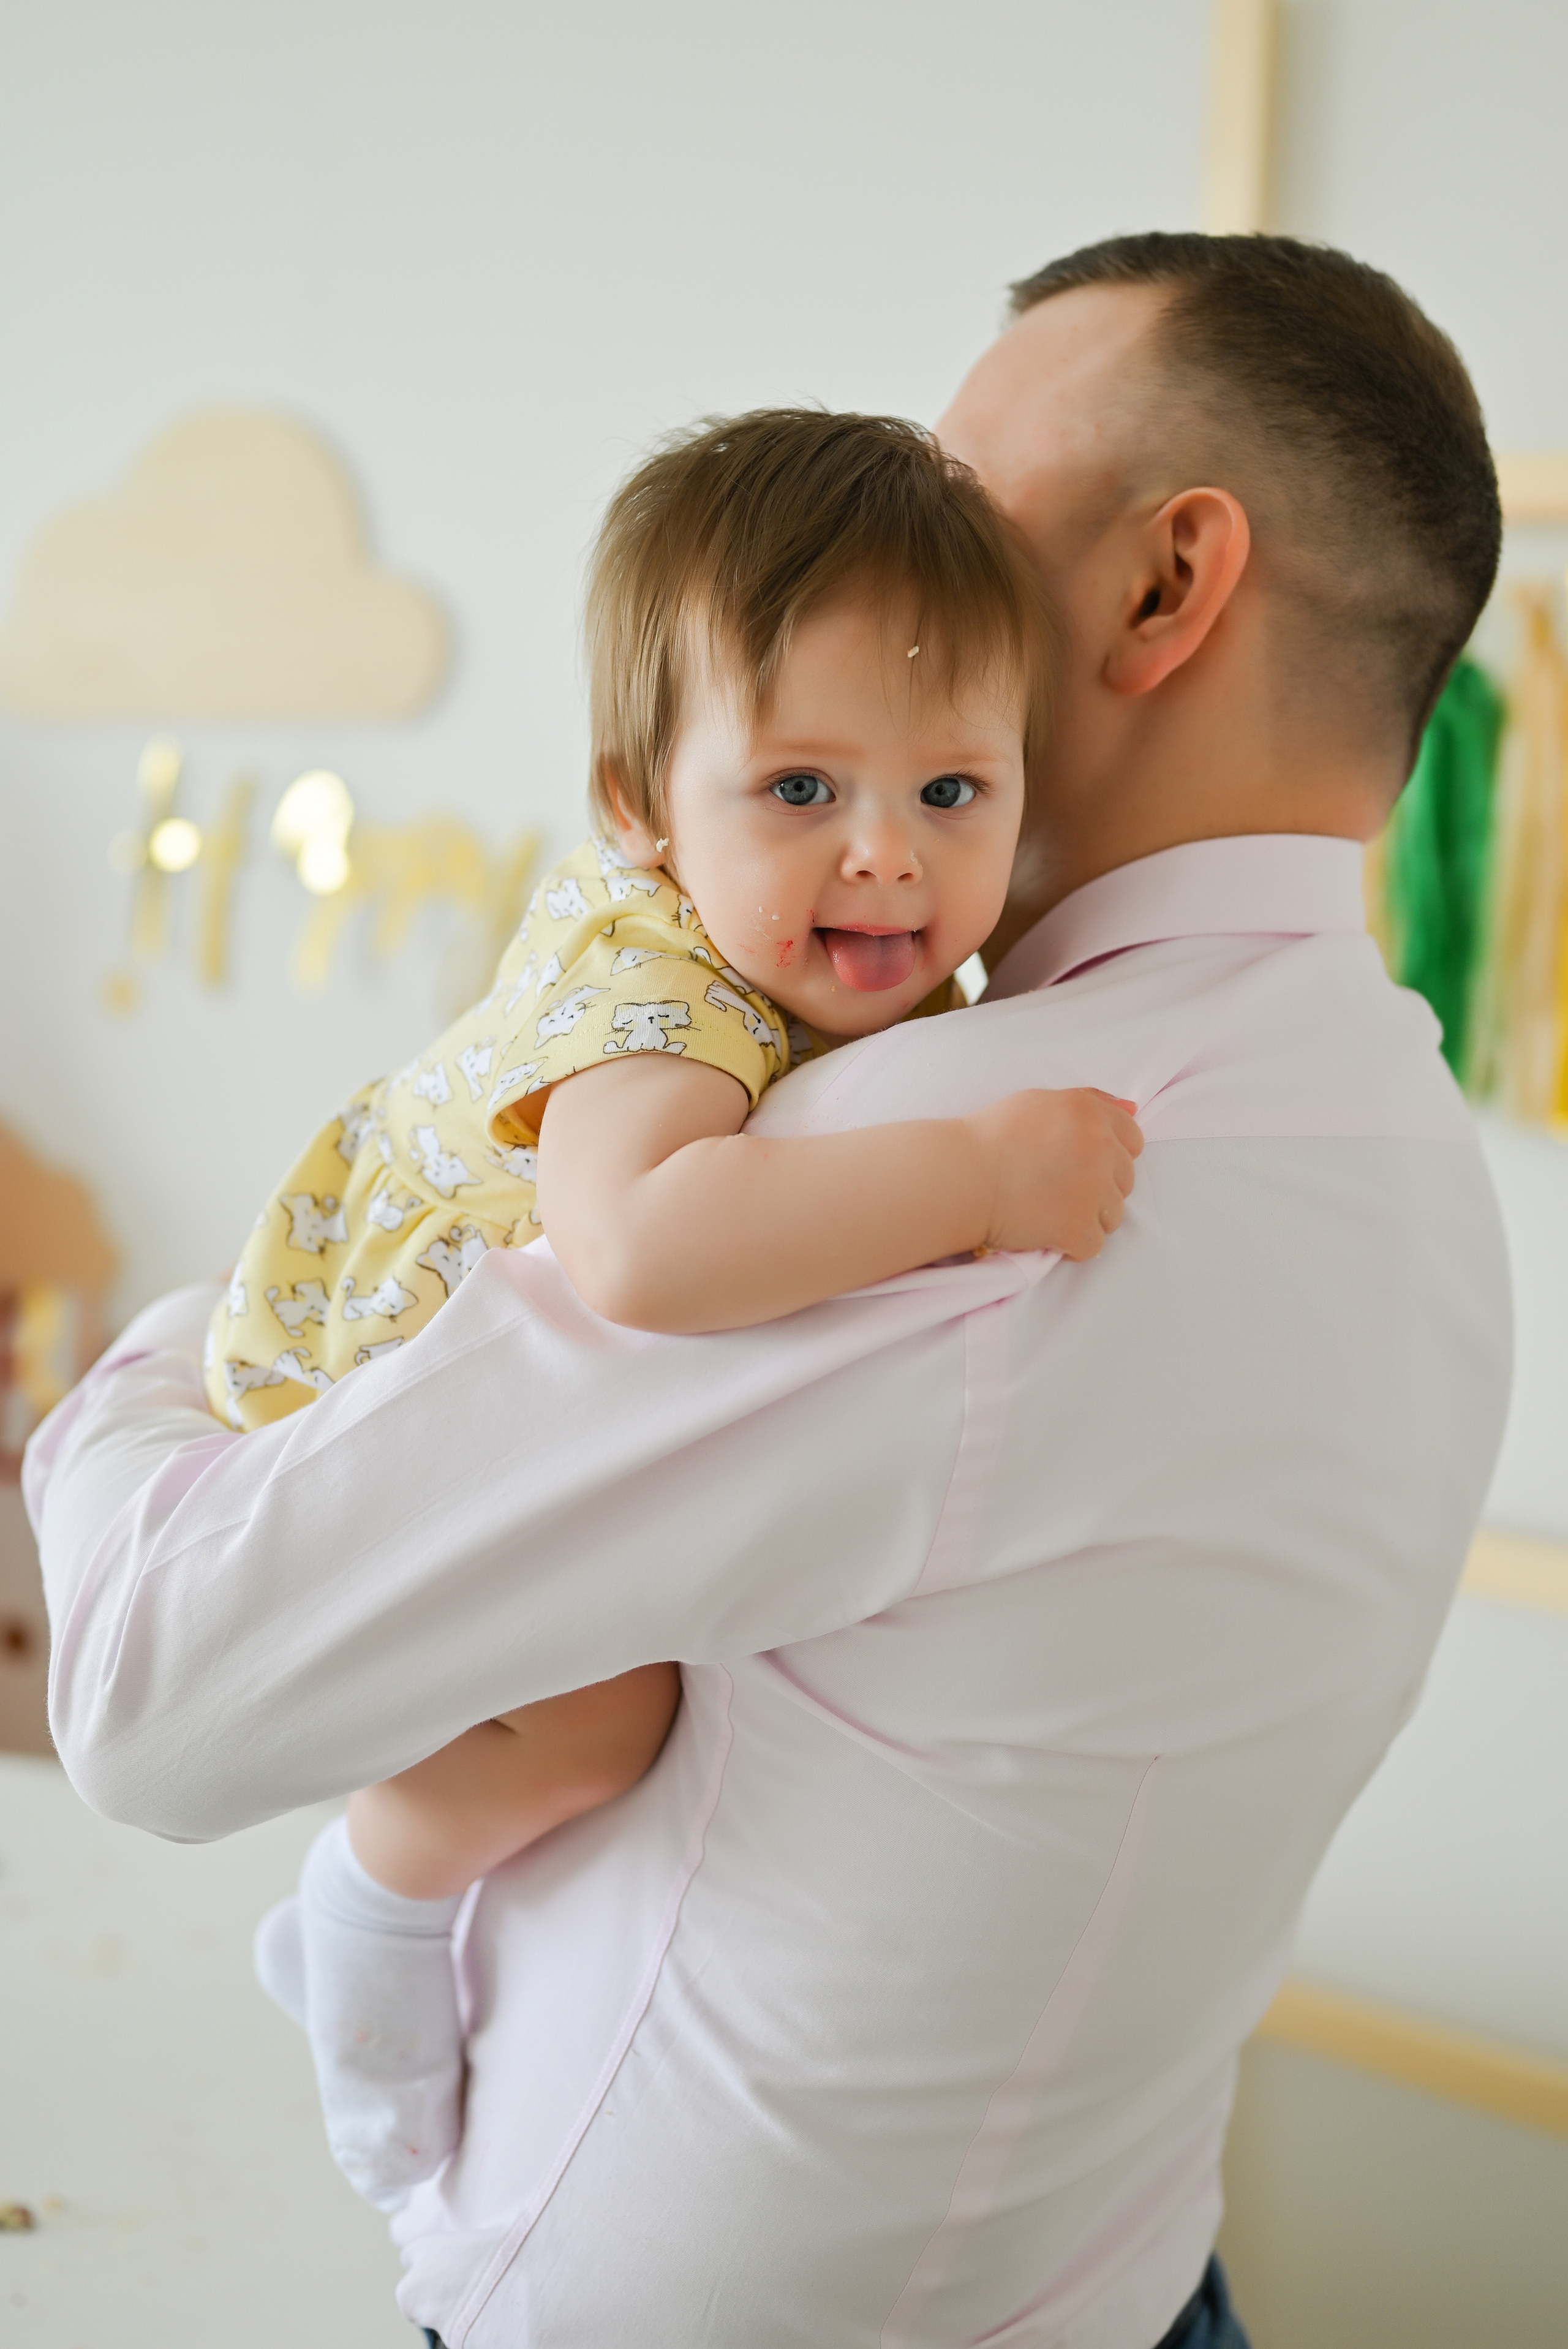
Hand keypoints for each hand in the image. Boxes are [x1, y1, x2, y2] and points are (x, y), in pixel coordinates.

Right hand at [967, 1088, 1142, 1259]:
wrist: (960, 1176)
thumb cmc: (990, 1137)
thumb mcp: (1040, 1101)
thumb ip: (1090, 1102)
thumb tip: (1133, 1110)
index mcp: (1091, 1114)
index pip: (1132, 1140)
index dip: (1109, 1156)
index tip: (1081, 1165)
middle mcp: (1101, 1148)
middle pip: (1124, 1181)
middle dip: (1098, 1189)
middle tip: (1055, 1189)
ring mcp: (1094, 1191)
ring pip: (1113, 1216)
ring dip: (1086, 1218)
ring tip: (1048, 1211)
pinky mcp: (1079, 1229)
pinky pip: (1093, 1245)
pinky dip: (1071, 1245)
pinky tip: (1044, 1232)